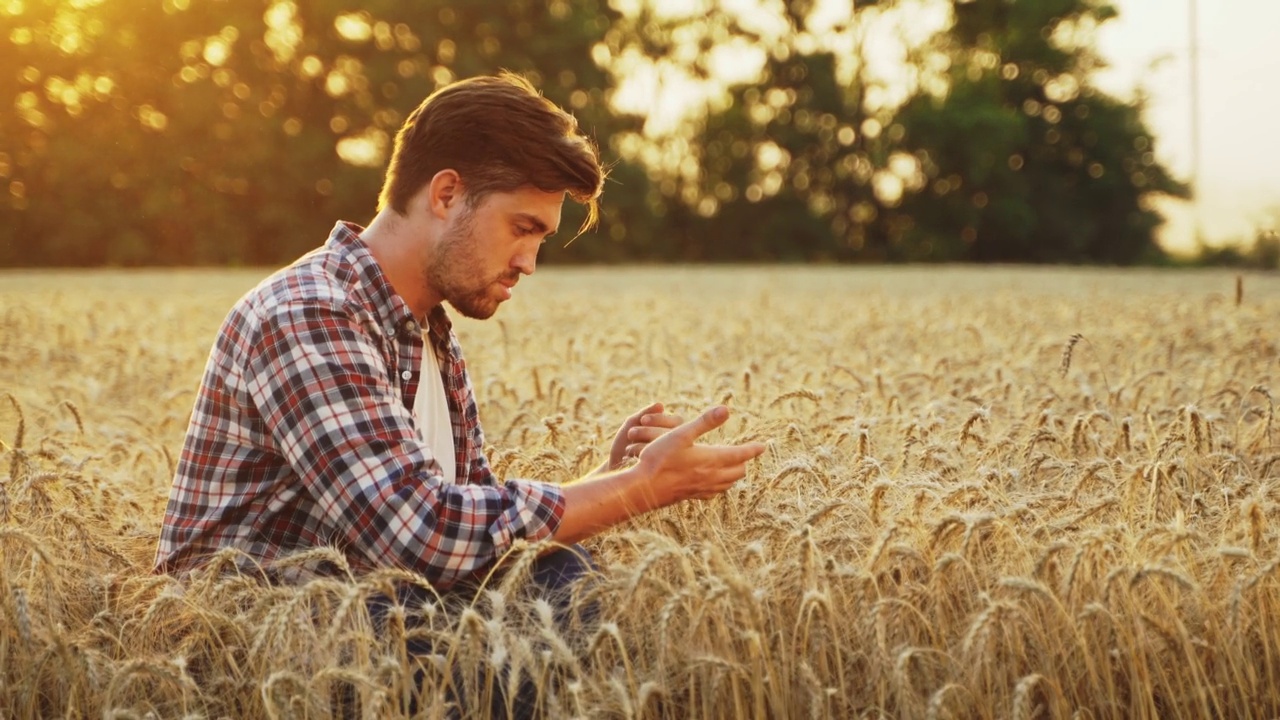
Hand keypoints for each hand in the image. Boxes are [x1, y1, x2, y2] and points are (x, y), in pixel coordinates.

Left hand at [604, 402, 682, 471]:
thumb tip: (661, 405)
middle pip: (675, 435)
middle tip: (632, 433)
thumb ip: (645, 414)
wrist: (614, 472)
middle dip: (651, 432)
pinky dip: (646, 461)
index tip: (643, 420)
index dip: (660, 419)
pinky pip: (663, 466)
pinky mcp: (666, 476)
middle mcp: (677, 448)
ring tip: (629, 448)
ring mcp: (673, 462)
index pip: (678, 422)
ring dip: (648, 447)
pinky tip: (633, 462)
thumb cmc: (623, 447)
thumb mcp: (631, 426)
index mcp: (672, 433)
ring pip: (670, 450)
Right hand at [636, 405, 765, 504]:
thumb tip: (726, 409)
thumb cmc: (659, 458)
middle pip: (738, 471)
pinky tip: (714, 482)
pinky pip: (714, 493)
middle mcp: (711, 476)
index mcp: (711, 459)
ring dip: (733, 474)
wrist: (643, 488)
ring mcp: (702, 488)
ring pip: (728, 484)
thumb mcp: (681, 433)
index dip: (753, 449)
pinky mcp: (692, 496)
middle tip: (745, 452)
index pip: (741, 455)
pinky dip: (721, 485)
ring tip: (733, 466)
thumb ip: (704, 422)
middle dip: (743, 461)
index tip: (762, 445)